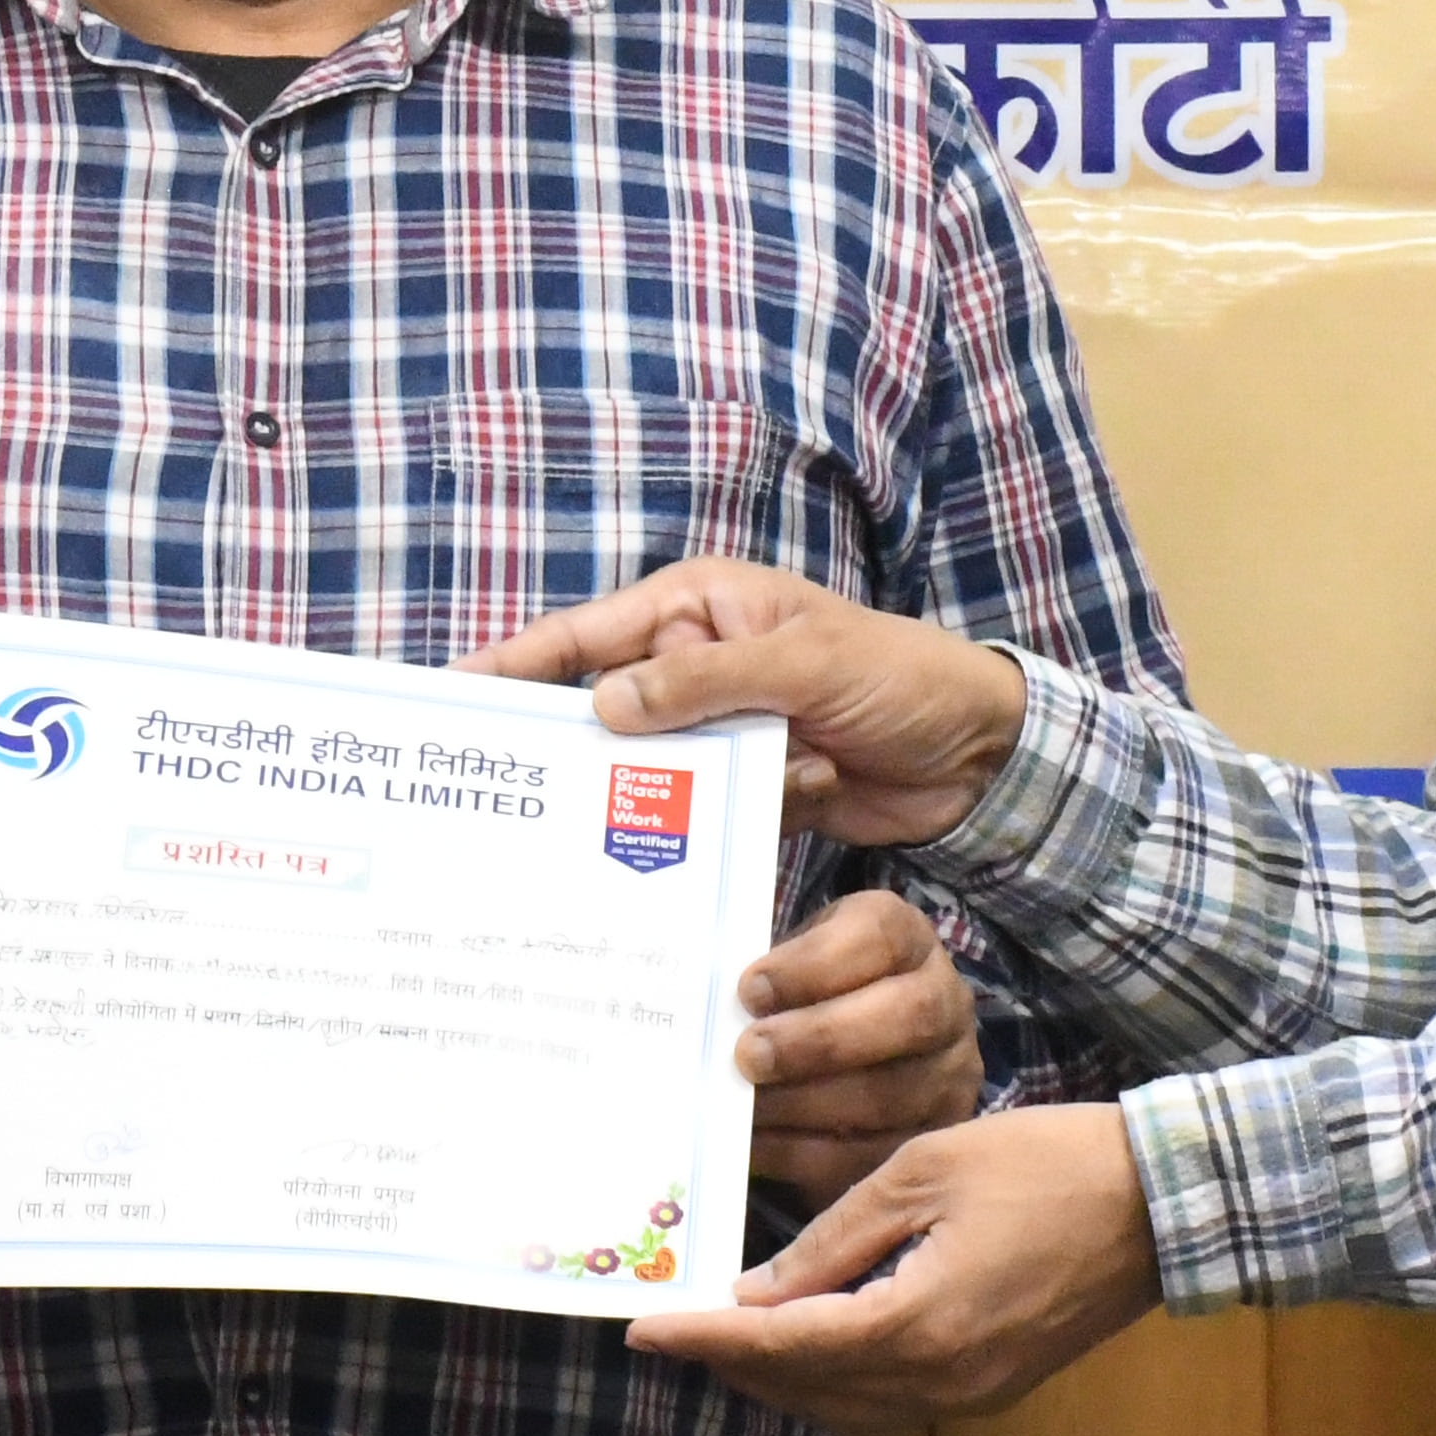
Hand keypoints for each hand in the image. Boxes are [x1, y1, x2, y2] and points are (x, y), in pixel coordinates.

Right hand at [471, 563, 1029, 845]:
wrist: (983, 754)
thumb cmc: (900, 676)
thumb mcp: (803, 665)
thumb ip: (705, 682)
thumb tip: (604, 702)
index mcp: (700, 608)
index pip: (586, 635)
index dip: (517, 664)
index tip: (452, 694)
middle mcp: (699, 665)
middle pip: (607, 709)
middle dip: (582, 750)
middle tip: (505, 796)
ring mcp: (723, 728)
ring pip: (653, 771)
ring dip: (676, 794)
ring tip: (639, 823)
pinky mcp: (749, 786)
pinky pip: (702, 812)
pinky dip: (720, 824)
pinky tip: (745, 827)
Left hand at [622, 1104, 1159, 1424]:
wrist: (1165, 1203)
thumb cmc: (1046, 1166)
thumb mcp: (924, 1174)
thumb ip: (835, 1237)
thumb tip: (761, 1292)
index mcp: (918, 1324)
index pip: (784, 1345)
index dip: (707, 1339)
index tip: (643, 1327)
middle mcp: (941, 1379)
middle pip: (809, 1390)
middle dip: (734, 1365)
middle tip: (671, 1329)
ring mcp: (972, 1391)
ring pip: (849, 1405)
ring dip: (782, 1379)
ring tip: (724, 1338)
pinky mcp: (994, 1384)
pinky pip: (890, 1398)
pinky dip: (834, 1378)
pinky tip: (808, 1341)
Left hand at [739, 886, 978, 1209]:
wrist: (839, 1048)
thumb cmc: (800, 996)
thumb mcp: (788, 962)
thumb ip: (759, 975)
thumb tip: (700, 1002)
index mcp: (905, 940)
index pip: (880, 937)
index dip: (815, 964)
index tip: (749, 988)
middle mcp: (944, 1002)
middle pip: (906, 1017)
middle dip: (820, 1039)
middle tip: (748, 1055)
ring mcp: (947, 1075)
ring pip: (892, 1095)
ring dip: (806, 1104)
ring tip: (745, 1107)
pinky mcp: (925, 1140)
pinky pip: (872, 1155)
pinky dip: (806, 1154)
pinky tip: (758, 1146)